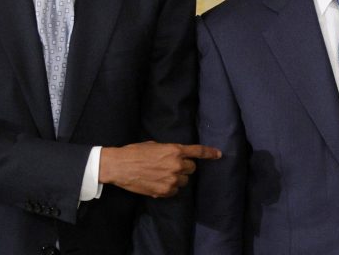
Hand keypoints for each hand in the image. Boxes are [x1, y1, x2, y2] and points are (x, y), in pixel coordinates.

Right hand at [99, 141, 221, 197]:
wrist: (120, 166)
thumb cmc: (135, 152)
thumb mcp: (155, 145)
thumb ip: (169, 151)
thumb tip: (176, 156)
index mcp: (174, 150)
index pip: (197, 152)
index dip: (209, 153)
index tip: (218, 154)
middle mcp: (176, 165)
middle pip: (192, 168)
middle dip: (184, 167)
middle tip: (171, 166)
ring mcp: (171, 179)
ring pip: (184, 181)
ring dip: (177, 178)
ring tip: (163, 175)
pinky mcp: (164, 191)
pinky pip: (175, 191)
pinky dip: (170, 188)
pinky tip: (158, 183)